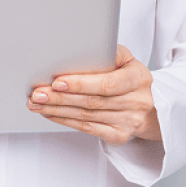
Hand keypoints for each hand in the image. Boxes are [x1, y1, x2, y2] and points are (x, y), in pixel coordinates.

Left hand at [27, 44, 160, 145]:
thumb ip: (105, 53)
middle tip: (38, 93)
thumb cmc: (128, 76)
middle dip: (60, 97)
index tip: (57, 81)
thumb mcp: (124, 58)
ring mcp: (129, 121)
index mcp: (139, 77)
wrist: (147, 105)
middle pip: (92, 101)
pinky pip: (87, 128)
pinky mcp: (119, 135)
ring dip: (57, 109)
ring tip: (38, 102)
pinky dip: (65, 120)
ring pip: (86, 116)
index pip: (107, 83)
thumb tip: (75, 51)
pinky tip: (51, 113)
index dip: (81, 83)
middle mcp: (137, 101)